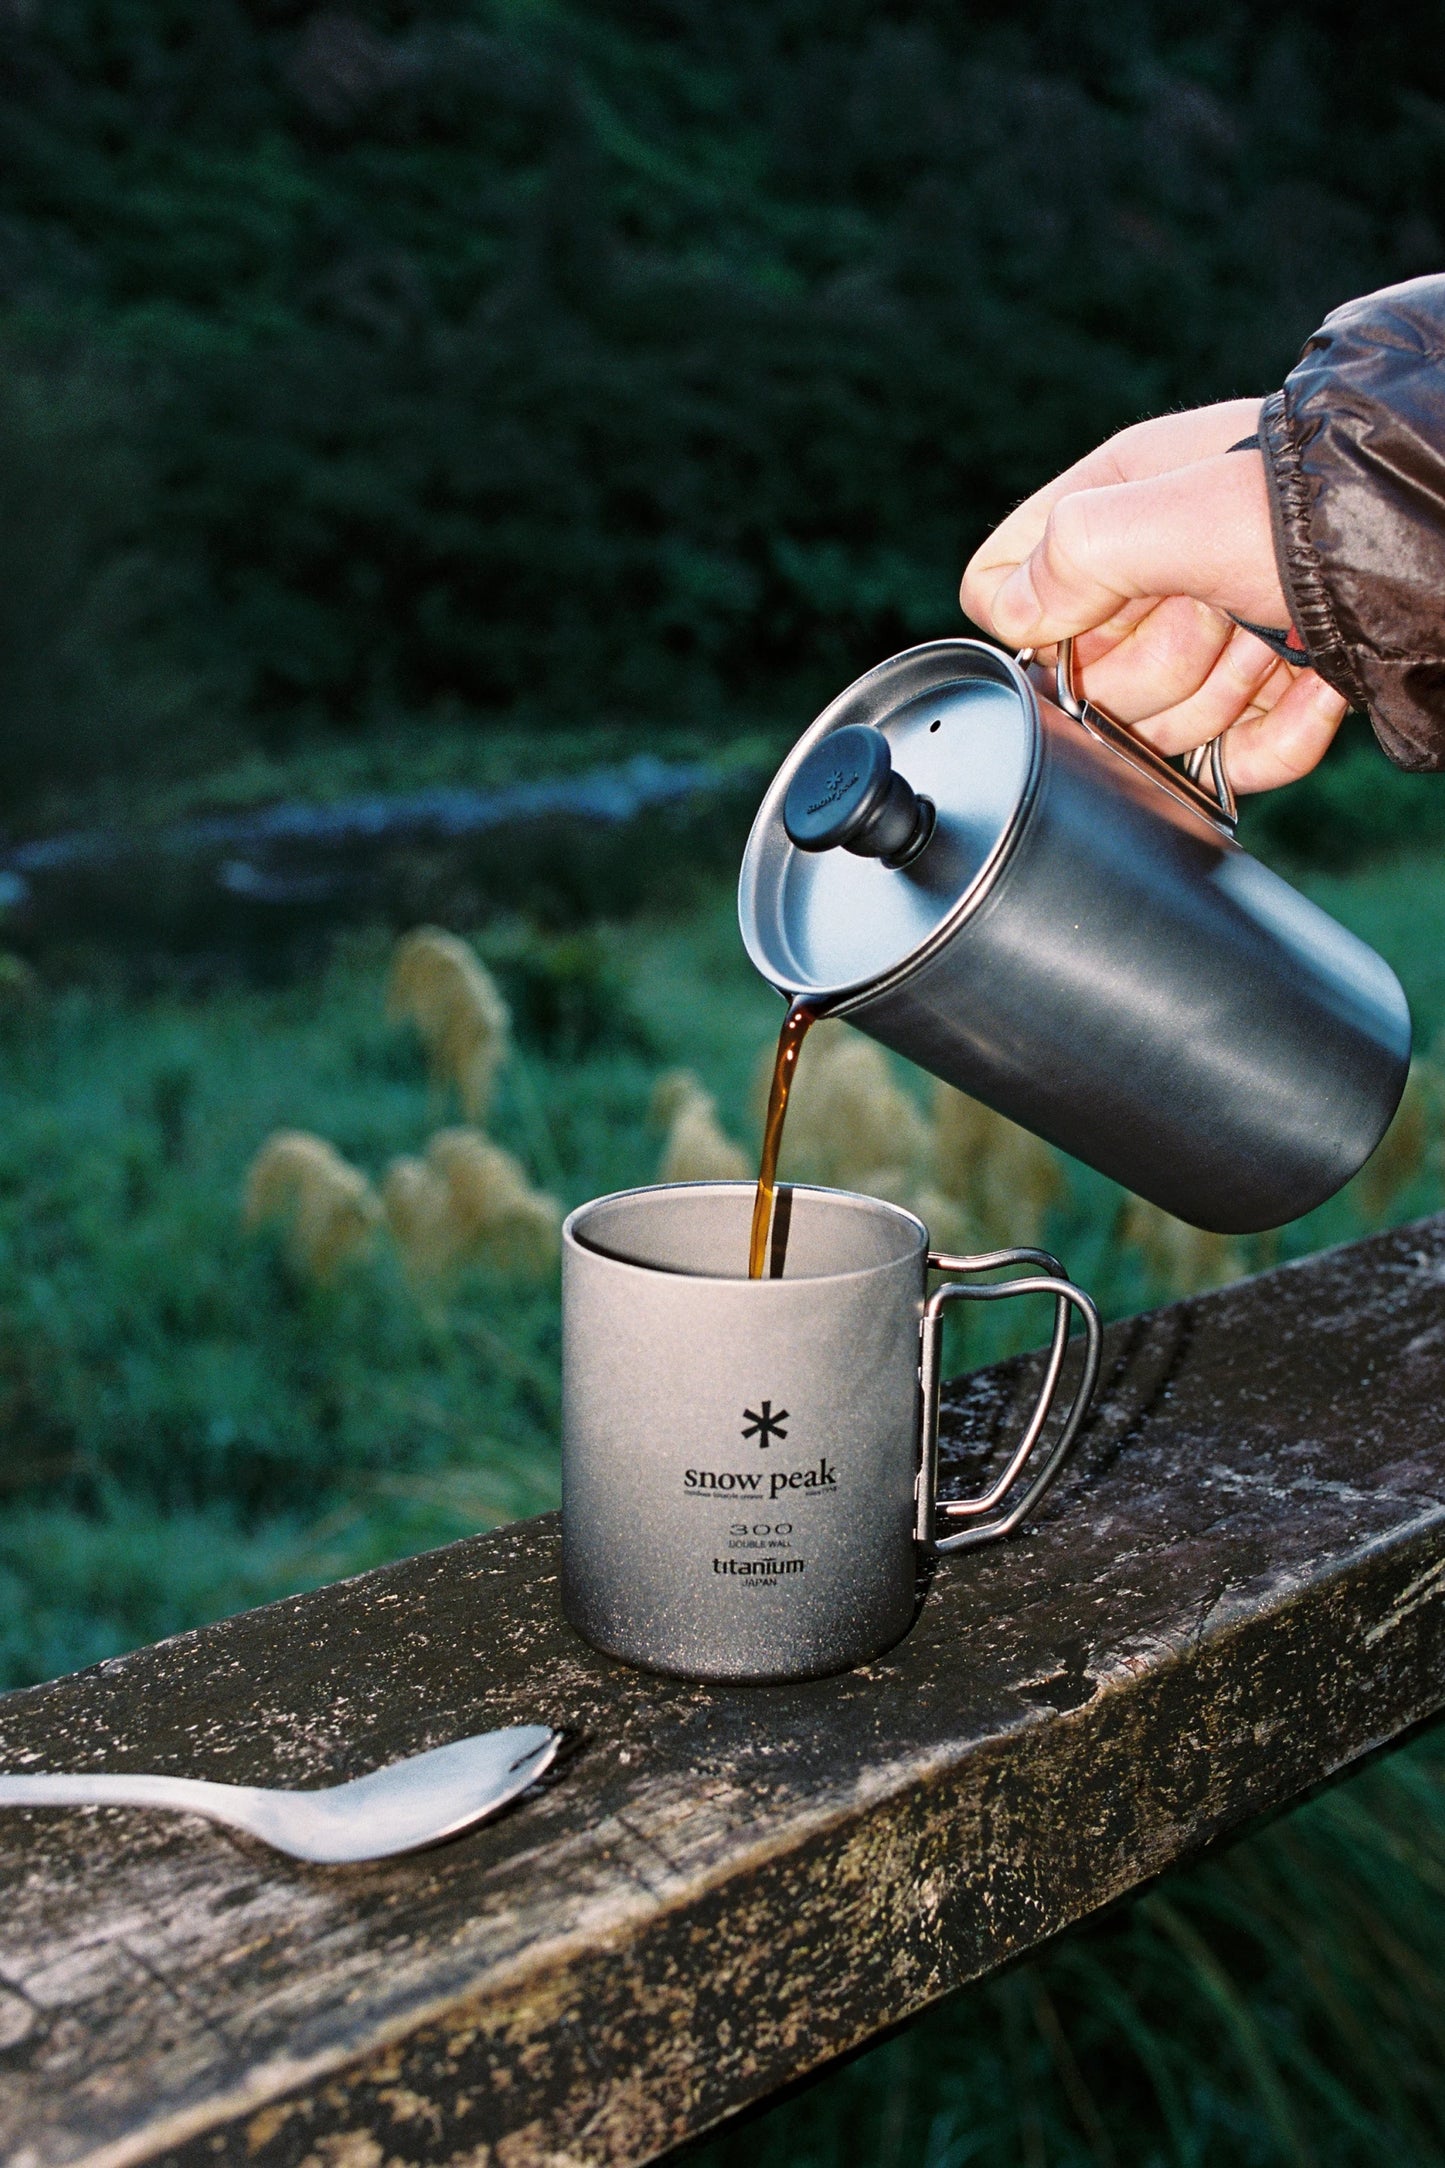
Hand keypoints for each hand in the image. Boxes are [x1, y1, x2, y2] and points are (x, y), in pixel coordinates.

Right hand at [959, 399, 1347, 792]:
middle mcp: (1153, 577)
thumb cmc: (1309, 506)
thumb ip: (1070, 555)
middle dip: (1157, 667)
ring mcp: (1211, 641)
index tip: (1104, 613)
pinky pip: (1236, 763)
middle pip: (1087, 684)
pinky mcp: (1267, 695)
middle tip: (1213, 613)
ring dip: (1224, 694)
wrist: (1433, 541)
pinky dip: (1276, 741)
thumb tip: (1015, 618)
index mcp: (1111, 508)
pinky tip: (1309, 687)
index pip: (1004, 591)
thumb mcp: (1173, 510)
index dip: (1043, 628)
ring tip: (1270, 639)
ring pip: (1161, 729)